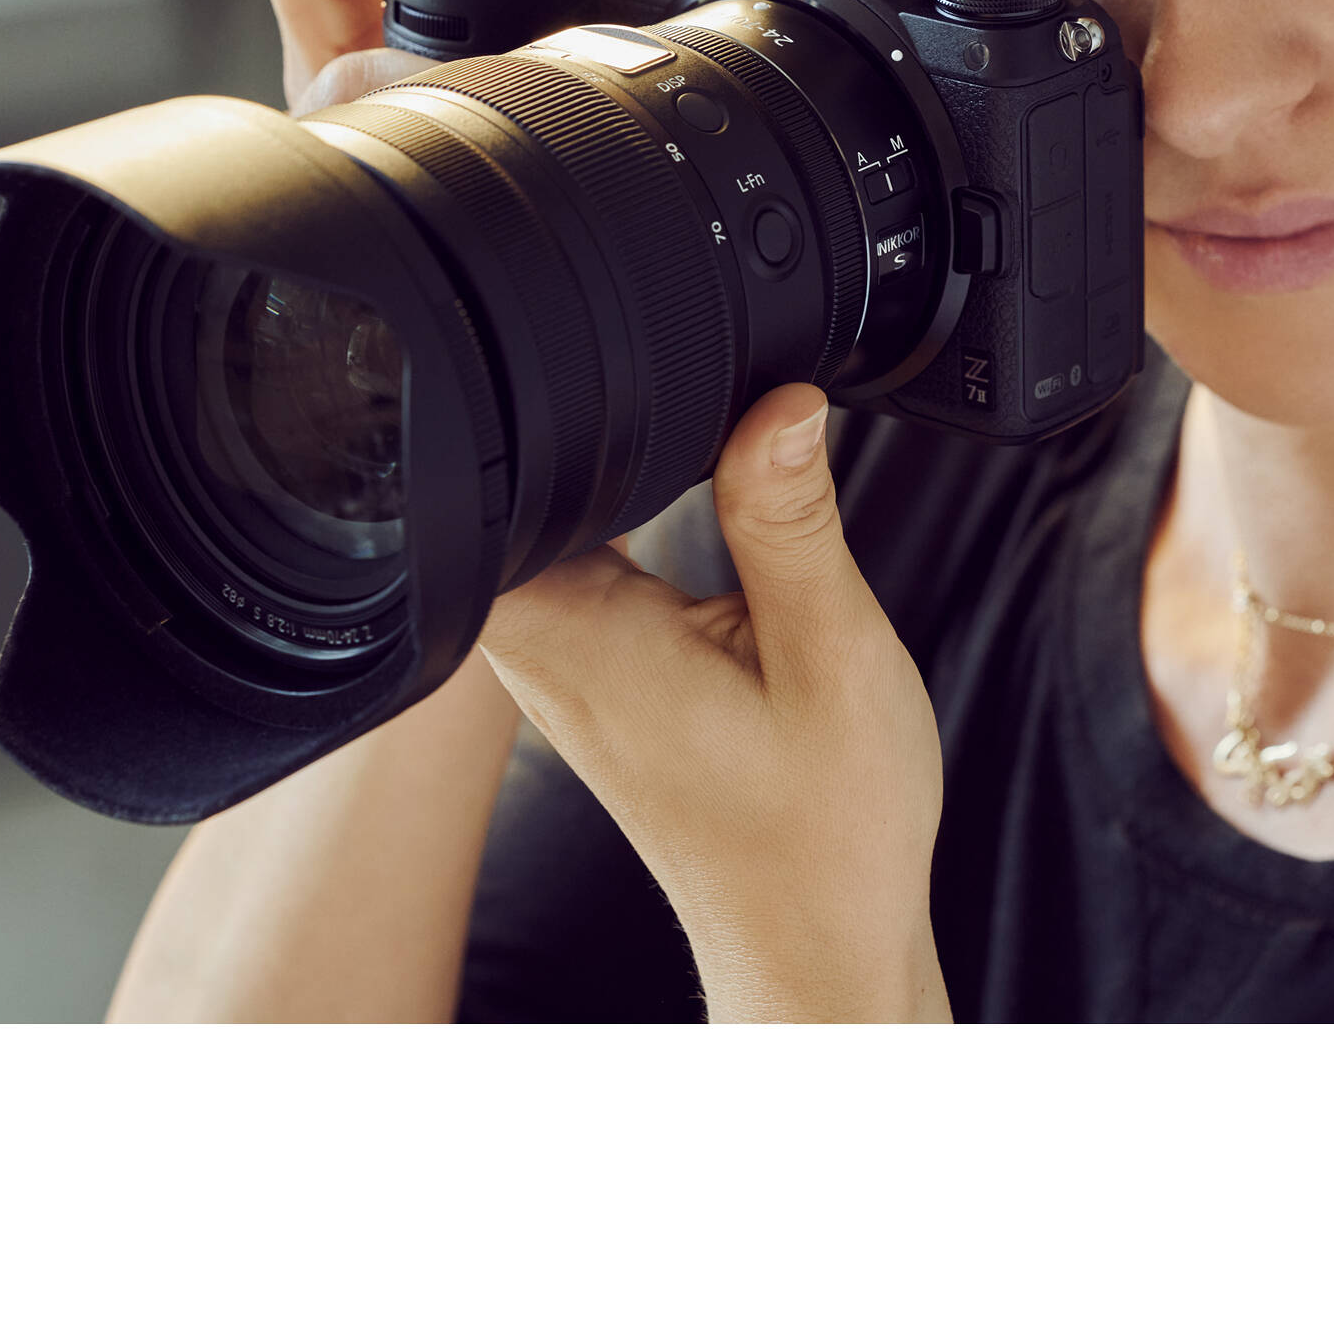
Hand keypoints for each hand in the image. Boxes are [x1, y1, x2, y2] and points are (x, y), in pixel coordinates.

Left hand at [479, 382, 953, 1024]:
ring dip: (634, 494)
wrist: (820, 947)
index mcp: (577, 632)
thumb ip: (789, 519)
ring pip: (562, 524)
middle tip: (712, 470)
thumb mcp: (831, 655)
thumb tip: (778, 398)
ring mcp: (560, 669)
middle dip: (615, 438)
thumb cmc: (826, 833)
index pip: (503, 476)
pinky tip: (706, 552)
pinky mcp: (593, 681)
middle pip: (530, 486)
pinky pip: (587, 569)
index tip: (651, 387)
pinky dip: (642, 538)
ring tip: (719, 528)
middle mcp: (545, 649)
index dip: (562, 405)